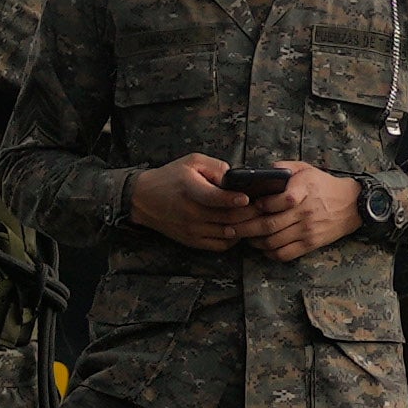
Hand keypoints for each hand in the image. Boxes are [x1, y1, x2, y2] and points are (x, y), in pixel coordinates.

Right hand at [117, 156, 257, 253]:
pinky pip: (220, 245)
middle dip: (248, 214)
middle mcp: (190, 213)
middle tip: (263, 207)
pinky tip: (239, 228)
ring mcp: (191, 230)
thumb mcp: (191, 162)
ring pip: (227, 233)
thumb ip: (215, 167)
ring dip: (244, 227)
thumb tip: (236, 178)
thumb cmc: (170, 177)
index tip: (247, 197)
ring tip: (256, 217)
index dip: (233, 199)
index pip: (214, 198)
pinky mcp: (192, 241)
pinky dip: (233, 238)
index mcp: (189, 190)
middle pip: (226, 218)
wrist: (143, 199)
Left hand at [245, 159, 360, 262]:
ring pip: (273, 242)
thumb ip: (284, 167)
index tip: (248, 204)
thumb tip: (262, 171)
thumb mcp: (306, 169)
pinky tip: (262, 247)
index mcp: (304, 190)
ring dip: (254, 242)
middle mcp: (305, 212)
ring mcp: (308, 230)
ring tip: (244, 236)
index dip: (259, 205)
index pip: (280, 201)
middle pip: (269, 225)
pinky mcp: (310, 244)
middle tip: (230, 228)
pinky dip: (269, 253)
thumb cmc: (324, 186)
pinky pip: (285, 254)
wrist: (352, 205)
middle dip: (244, 228)